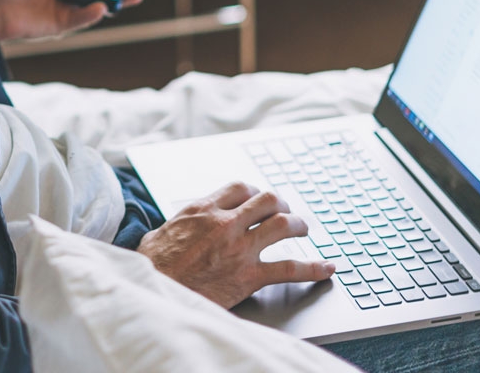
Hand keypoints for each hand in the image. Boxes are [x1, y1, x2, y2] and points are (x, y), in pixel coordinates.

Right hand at [136, 181, 333, 308]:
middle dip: (281, 204)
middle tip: (285, 212)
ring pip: (282, 224)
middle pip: (267, 199)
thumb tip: (182, 225)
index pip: (240, 188)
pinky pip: (289, 268)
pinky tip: (327, 268)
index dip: (255, 192)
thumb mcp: (160, 232)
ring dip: (298, 225)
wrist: (154, 291)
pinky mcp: (248, 275)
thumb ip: (180, 224)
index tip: (258, 199)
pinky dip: (313, 268)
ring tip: (303, 230)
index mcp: (202, 209)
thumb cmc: (153, 266)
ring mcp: (239, 248)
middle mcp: (224, 223)